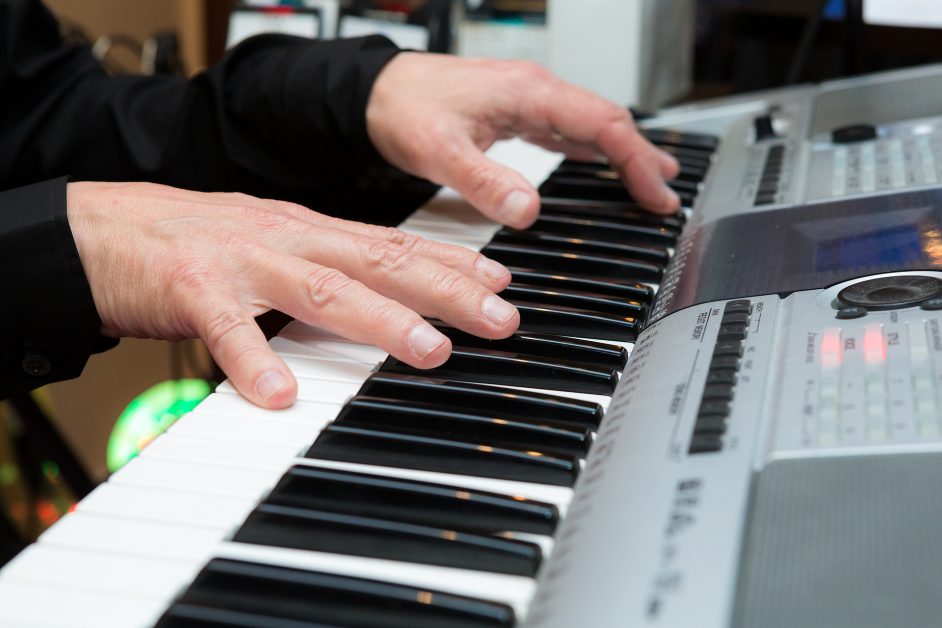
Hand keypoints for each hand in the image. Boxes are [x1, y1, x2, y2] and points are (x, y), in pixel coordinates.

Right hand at [67, 181, 517, 407]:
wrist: (99, 226)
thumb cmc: (196, 242)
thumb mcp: (274, 246)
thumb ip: (327, 268)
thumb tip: (389, 295)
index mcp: (308, 230)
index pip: (395, 243)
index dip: (452, 262)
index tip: (501, 281)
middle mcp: (286, 238)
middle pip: (380, 261)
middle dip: (446, 290)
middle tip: (498, 317)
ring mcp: (240, 259)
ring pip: (322, 288)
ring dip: (379, 320)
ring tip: (427, 349)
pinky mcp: (189, 287)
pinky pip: (224, 330)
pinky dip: (253, 360)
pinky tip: (279, 395)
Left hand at [366, 53, 680, 228]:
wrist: (373, 92)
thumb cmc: (403, 109)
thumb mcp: (440, 150)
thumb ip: (485, 181)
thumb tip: (528, 210)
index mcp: (529, 93)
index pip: (603, 124)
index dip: (636, 161)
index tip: (655, 195)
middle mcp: (534, 91)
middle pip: (607, 121)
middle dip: (642, 157)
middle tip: (665, 195)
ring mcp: (526, 99)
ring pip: (589, 123)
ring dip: (622, 152)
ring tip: (649, 180)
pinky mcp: (513, 111)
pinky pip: (566, 127)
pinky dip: (591, 148)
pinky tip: (596, 162)